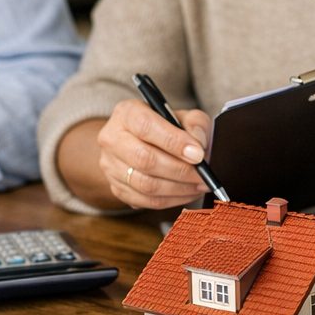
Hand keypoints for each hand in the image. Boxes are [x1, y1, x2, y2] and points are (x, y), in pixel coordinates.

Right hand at [95, 98, 209, 209]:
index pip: (146, 127)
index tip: (198, 154)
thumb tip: (198, 146)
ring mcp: (110, 166)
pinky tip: (186, 193)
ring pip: (146, 185)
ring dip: (178, 189)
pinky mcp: (116, 188)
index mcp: (127, 113)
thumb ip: (195, 124)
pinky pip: (145, 201)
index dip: (174, 142)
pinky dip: (171, 200)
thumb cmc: (165, 127)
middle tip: (204, 175)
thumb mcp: (183, 115)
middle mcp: (111, 138)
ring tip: (199, 185)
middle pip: (145, 160)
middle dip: (180, 171)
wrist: (141, 142)